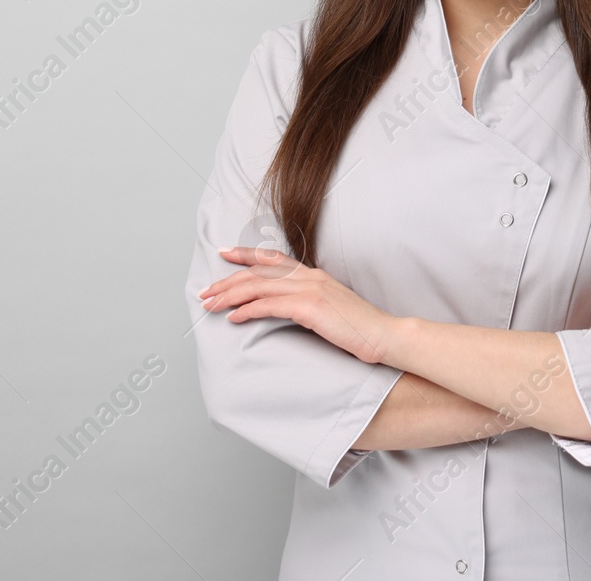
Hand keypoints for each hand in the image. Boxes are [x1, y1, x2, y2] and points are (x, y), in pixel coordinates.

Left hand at [198, 246, 398, 364]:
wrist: (384, 335)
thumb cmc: (360, 328)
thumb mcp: (331, 308)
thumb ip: (310, 302)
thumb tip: (287, 308)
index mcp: (314, 274)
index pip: (273, 258)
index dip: (245, 254)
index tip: (224, 254)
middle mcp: (309, 276)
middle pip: (258, 271)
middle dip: (227, 280)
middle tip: (206, 291)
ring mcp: (310, 289)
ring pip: (258, 286)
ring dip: (230, 296)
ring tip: (211, 305)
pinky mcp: (310, 307)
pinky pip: (270, 305)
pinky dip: (248, 310)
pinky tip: (234, 318)